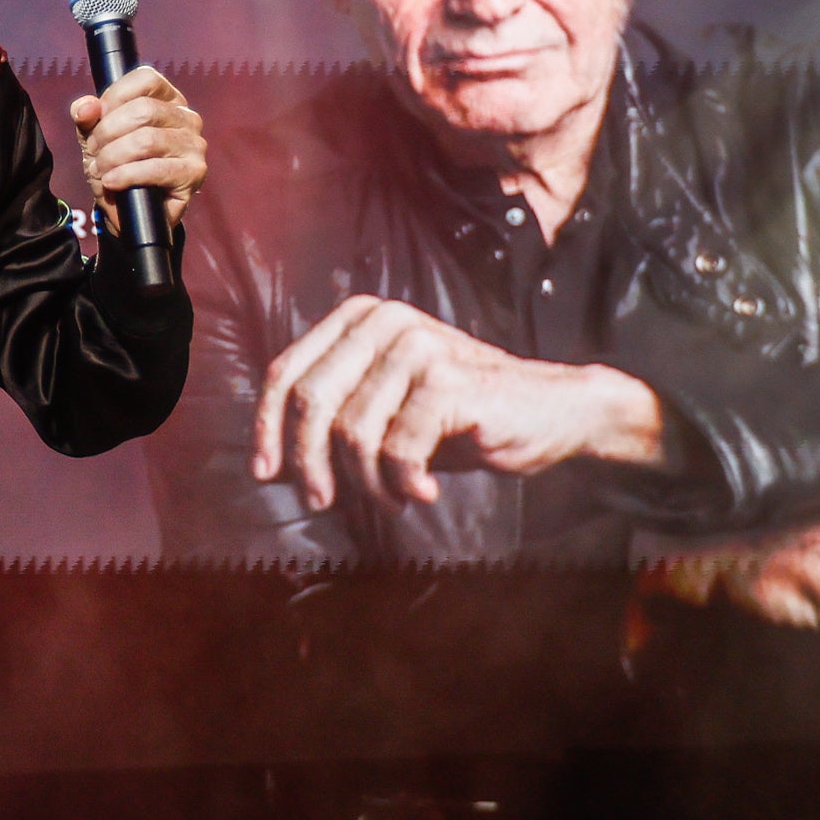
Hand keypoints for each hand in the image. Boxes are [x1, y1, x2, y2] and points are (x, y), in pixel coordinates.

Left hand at [70, 66, 206, 230]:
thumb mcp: (96, 136)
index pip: (146, 78)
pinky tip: (112, 182)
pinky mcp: (194, 173)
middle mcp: (187, 117)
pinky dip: (126, 175)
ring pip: (147, 140)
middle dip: (108, 132)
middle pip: (143, 110)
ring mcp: (194, 145)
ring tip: (100, 170)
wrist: (128, 210)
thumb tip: (86, 107)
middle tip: (94, 152)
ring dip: (114, 157)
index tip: (96, 120)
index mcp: (167, 99)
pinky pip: (157, 169)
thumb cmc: (117, 165)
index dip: (114, 97)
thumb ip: (87, 116)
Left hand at [251, 296, 666, 508]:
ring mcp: (416, 345)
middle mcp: (384, 321)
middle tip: (322, 501)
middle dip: (308, 462)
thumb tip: (273, 463)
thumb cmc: (464, 418)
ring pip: (352, 432)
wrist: (554, 412)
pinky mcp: (446, 379)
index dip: (267, 426)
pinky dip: (403, 483)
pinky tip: (423, 491)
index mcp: (360, 318)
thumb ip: (336, 419)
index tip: (265, 474)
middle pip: (311, 400)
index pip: (287, 371)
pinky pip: (397, 450)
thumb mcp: (388, 412)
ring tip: (394, 496)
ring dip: (368, 482)